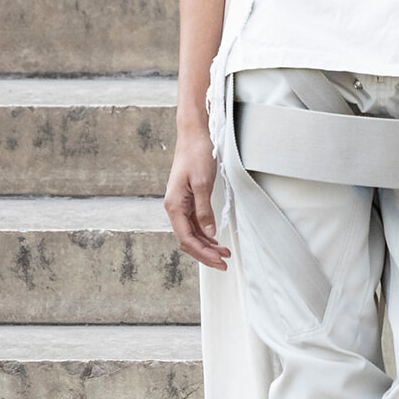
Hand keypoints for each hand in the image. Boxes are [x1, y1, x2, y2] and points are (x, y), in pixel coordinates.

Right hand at [164, 125, 230, 270]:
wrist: (193, 136)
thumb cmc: (195, 154)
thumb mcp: (203, 183)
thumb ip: (204, 210)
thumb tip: (208, 233)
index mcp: (174, 205)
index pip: (186, 238)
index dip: (203, 253)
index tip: (219, 260)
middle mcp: (175, 208)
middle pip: (188, 240)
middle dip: (206, 253)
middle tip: (224, 262)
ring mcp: (181, 205)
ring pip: (192, 233)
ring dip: (207, 245)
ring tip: (224, 253)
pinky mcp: (188, 200)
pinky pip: (195, 223)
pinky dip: (206, 234)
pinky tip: (216, 240)